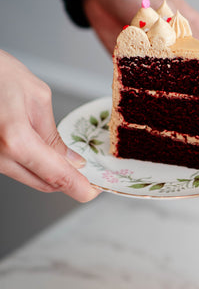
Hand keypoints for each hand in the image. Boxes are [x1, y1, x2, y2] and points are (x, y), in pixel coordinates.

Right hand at [0, 50, 99, 201]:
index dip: (79, 188)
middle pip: (44, 184)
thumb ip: (54, 134)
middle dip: (69, 182)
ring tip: (67, 158)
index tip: (93, 191)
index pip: (57, 175)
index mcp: (17, 140)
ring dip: (50, 173)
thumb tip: (70, 159)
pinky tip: (44, 152)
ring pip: (30, 178)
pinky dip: (34, 165)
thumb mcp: (37, 97)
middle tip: (89, 174)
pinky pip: (16, 169)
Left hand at [82, 0, 198, 105]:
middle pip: (198, 80)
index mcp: (194, 33)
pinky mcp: (137, 67)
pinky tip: (154, 115)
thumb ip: (178, 33)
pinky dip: (152, 101)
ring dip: (179, 104)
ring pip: (175, 88)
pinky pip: (148, 88)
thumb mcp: (163, 8)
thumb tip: (198, 56)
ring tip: (185, 127)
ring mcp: (159, 60)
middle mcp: (180, 49)